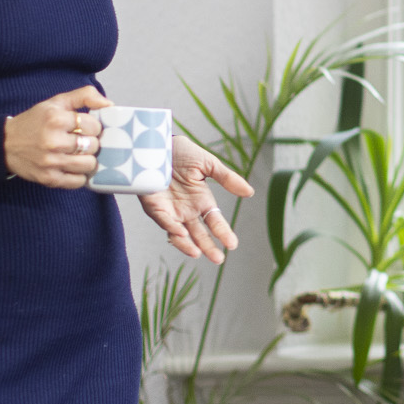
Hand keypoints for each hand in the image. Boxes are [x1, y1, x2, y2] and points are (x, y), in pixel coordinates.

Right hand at [3, 85, 110, 187]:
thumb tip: (109, 104)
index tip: (84, 128)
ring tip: (77, 154)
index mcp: (55, 119)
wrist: (5, 144)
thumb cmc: (35, 122)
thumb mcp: (56, 102)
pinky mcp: (49, 179)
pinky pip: (79, 181)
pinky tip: (71, 166)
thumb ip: (84, 96)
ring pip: (89, 164)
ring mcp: (50, 162)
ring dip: (87, 160)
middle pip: (93, 146)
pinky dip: (79, 175)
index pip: (93, 126)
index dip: (93, 127)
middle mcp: (52, 141)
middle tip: (80, 141)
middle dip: (90, 143)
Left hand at [137, 134, 253, 263]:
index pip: (215, 221)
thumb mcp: (208, 164)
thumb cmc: (182, 152)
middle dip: (208, 247)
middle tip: (219, 259)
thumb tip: (249, 192)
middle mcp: (186, 209)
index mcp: (201, 200)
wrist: (157, 143)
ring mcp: (170, 210)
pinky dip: (171, 228)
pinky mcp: (154, 206)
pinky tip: (180, 234)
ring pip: (180, 233)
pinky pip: (163, 221)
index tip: (232, 244)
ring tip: (197, 253)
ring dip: (188, 244)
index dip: (223, 233)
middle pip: (199, 233)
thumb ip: (227, 179)